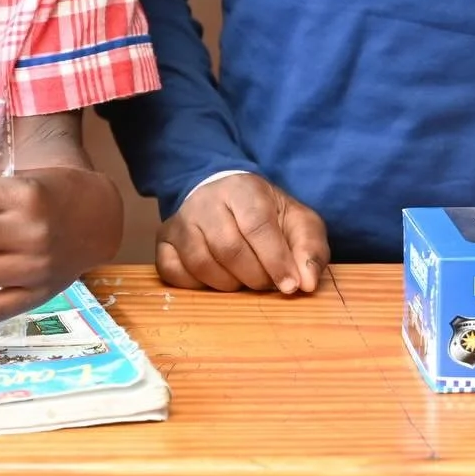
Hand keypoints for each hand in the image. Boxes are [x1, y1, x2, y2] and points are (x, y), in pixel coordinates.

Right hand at [157, 174, 328, 294]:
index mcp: (242, 189)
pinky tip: (215, 280)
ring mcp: (180, 220)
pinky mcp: (164, 239)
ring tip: (243, 280)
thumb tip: (307, 283)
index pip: (256, 225)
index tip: (290, 285)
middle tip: (267, 282)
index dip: (275, 260)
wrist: (228, 200)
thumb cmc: (267, 215)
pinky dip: (196, 286)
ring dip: (228, 284)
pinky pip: (172, 270)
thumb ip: (310, 248)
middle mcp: (205, 200)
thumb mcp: (298, 222)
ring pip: (200, 262)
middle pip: (228, 248)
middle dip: (255, 276)